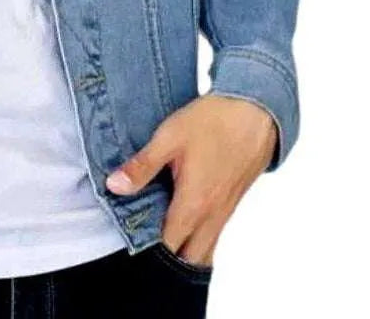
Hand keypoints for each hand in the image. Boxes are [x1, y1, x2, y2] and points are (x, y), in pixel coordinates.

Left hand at [105, 94, 276, 266]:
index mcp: (193, 204)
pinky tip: (181, 214)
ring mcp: (225, 211)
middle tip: (143, 237)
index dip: (147, 248)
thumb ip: (142, 166)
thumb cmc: (213, 122)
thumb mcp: (169, 138)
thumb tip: (115, 187)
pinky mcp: (232, 202)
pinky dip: (198, 235)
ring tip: (159, 228)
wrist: (255, 112)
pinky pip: (214, 233)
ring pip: (204, 248)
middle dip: (166, 256)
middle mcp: (212, 216)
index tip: (128, 238)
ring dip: (184, 247)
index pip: (168, 246)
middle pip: (188, 257)